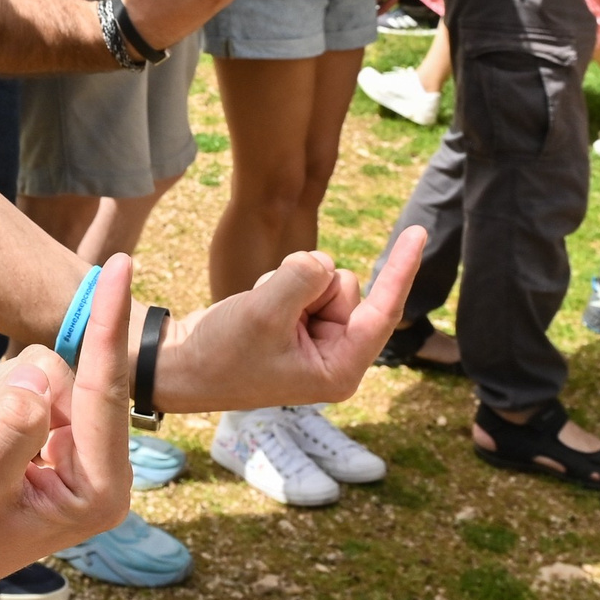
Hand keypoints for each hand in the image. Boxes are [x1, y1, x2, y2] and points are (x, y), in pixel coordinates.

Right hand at [0, 258, 133, 599]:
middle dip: (17, 388)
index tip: (121, 263)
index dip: (108, 323)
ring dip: (0, 395)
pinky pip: (28, 380)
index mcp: (101, 490)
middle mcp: (101, 468)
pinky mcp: (55, 435)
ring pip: (45, 370)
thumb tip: (40, 378)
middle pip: (70, 373)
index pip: (105, 391)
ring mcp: (79, 450)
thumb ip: (10, 428)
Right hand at [148, 227, 427, 412]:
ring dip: (290, 282)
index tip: (420, 231)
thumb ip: (302, 279)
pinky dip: (277, 283)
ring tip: (259, 313)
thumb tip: (323, 262)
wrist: (180, 365)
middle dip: (309, 283)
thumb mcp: (263, 314)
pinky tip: (256, 310)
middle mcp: (335, 355)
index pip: (382, 312)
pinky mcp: (299, 324)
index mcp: (340, 368)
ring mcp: (317, 340)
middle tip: (269, 312)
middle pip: (346, 286)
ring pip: (323, 278)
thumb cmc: (221, 353)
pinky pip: (303, 281)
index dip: (400, 269)